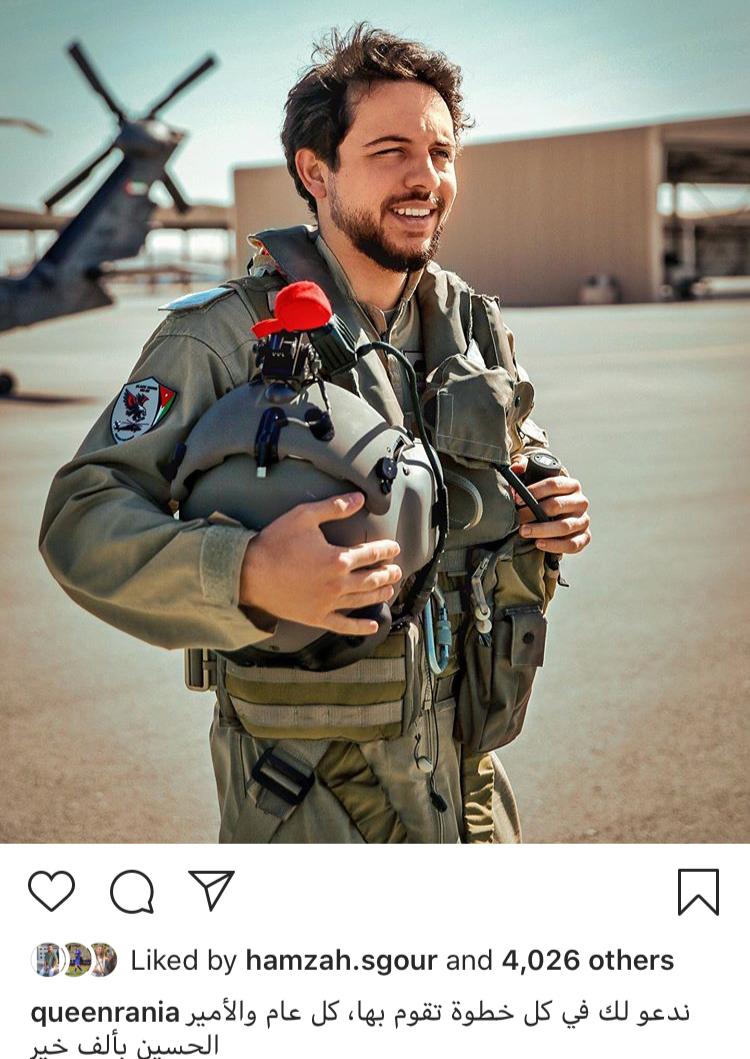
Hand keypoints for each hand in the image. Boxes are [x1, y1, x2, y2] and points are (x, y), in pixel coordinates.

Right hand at [239, 492, 401, 635]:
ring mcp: (328, 603)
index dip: (385, 550)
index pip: (371, 554)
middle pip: (371, 579)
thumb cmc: (275, 542)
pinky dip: (360, 627)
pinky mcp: (316, 617)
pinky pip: (344, 625)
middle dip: (387, 574)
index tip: (394, 548)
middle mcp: (338, 584)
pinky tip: (373, 625)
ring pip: (362, 600)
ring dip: (379, 594)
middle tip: (397, 570)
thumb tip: (359, 498)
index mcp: (338, 559)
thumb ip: (334, 507)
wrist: (249, 573)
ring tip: (390, 590)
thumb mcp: (304, 516)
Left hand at [510, 455, 590, 554]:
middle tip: (517, 517)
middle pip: (557, 505)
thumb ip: (525, 469)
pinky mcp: (584, 537)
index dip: (534, 491)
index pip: (554, 484)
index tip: (517, 499)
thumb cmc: (544, 498)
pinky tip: (539, 543)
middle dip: (534, 512)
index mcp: (572, 485)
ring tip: (524, 531)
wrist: (558, 518)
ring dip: (542, 530)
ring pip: (564, 526)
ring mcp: (584, 520)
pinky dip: (555, 545)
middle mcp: (580, 502)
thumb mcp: (535, 481)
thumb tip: (515, 468)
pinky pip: (572, 544)